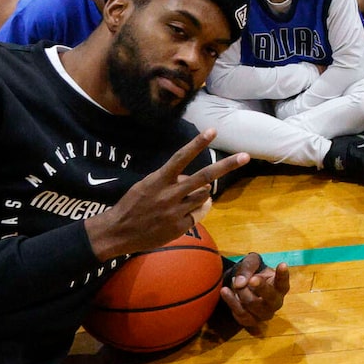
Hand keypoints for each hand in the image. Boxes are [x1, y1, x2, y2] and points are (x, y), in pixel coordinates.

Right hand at [86, 131, 251, 260]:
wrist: (118, 232)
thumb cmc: (133, 205)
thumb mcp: (147, 186)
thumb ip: (171, 180)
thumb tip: (196, 182)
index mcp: (159, 180)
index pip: (181, 158)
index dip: (197, 144)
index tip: (212, 130)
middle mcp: (170, 194)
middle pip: (204, 177)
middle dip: (226, 166)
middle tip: (245, 156)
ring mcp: (176, 211)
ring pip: (203, 196)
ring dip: (201, 194)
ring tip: (183, 199)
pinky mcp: (180, 227)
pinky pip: (197, 214)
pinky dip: (194, 211)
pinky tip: (180, 214)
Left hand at [219, 253, 287, 328]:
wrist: (243, 288)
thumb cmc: (253, 273)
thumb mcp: (252, 263)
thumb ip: (248, 268)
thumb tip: (240, 283)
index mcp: (280, 287)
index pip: (283, 282)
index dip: (283, 275)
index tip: (282, 264)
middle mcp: (276, 302)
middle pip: (271, 298)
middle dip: (262, 288)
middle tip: (252, 279)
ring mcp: (265, 314)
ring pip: (252, 304)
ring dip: (241, 292)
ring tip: (234, 282)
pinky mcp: (251, 322)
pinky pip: (240, 313)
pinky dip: (231, 301)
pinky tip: (225, 291)